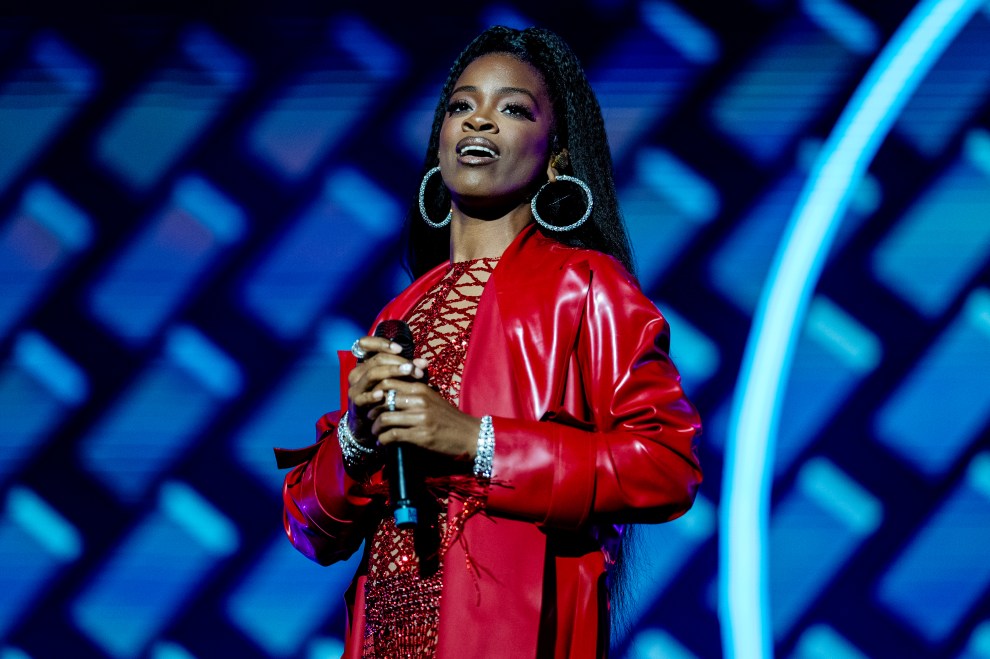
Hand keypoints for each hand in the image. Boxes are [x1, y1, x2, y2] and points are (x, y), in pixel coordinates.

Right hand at [346, 336, 426, 440]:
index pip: (365, 344)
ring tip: (409, 372)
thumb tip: (424, 362)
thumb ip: (409, 370)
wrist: (373, 423)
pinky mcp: (356, 402)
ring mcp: (355, 387)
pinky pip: (363, 396)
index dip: (381, 343)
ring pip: (372, 374)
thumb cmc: (389, 397)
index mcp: (365, 364)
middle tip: (415, 368)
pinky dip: (373, 395)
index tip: (400, 349)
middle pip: (377, 359)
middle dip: (399, 361)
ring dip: (393, 372)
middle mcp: (357, 373)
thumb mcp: (399, 380)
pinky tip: (382, 394)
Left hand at [366, 379, 480, 460]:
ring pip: (386, 417)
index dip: (375, 391)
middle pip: (383, 398)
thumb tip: (392, 393)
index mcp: (421, 388)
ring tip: (375, 432)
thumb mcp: (433, 399)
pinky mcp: (421, 435)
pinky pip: (393, 435)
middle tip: (370, 417)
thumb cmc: (449, 418)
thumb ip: (414, 393)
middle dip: (372, 409)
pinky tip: (382, 443)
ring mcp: (420, 418)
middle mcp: (419, 400)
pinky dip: (383, 440)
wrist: (469, 435)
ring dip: (376, 427)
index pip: (389, 381)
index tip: (372, 401)